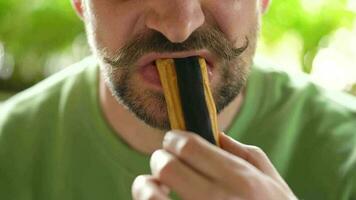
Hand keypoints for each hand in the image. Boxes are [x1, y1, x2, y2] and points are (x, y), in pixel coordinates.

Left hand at [132, 130, 296, 199]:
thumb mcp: (271, 180)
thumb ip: (243, 153)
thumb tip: (215, 133)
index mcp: (240, 179)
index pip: (189, 147)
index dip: (174, 138)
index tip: (174, 141)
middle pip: (167, 167)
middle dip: (160, 158)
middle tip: (165, 161)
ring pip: (152, 197)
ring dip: (146, 186)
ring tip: (156, 186)